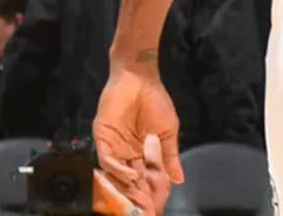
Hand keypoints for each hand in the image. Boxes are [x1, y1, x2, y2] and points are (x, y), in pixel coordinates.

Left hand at [93, 64, 185, 198]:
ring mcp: (113, 146)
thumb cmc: (156, 101)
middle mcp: (125, 153)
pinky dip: (118, 169)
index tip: (158, 202)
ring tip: (139, 195)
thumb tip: (179, 179)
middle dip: (137, 193)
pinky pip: (107, 159)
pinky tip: (130, 174)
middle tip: (146, 206)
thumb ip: (170, 156)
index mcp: (141, 152)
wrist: (140, 79)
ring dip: (127, 185)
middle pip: (129, 179)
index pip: (144, 176)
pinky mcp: (103, 138)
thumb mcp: (168, 132)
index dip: (151, 189)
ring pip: (116, 173)